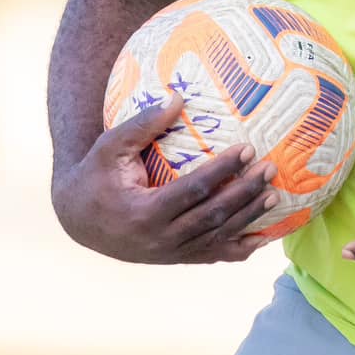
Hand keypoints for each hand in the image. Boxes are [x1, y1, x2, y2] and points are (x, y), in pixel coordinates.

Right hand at [51, 92, 275, 263]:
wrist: (79, 220)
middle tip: (269, 169)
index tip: (247, 149)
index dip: (223, 170)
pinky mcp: (177, 258)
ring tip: (275, 195)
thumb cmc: (96, 176)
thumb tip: (178, 96)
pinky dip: (242, 248)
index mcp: (145, 211)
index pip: (194, 189)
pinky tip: (265, 236)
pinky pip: (215, 255)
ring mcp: (171, 253)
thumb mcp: (111, 147)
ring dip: (249, 217)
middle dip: (245, 193)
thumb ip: (143, 123)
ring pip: (218, 237)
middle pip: (213, 216)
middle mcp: (161, 238)